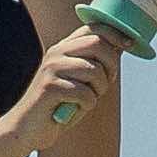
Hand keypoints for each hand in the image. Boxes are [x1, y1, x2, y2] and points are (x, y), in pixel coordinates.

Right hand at [16, 23, 117, 138]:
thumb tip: (122, 45)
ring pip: (94, 70)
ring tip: (87, 99)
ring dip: (99, 90)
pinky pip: (85, 93)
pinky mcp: (49, 87)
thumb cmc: (58, 106)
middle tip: (105, 83)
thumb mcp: (79, 80)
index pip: (94, 28)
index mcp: (64, 48)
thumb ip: (95, 62)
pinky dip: (87, 104)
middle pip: (98, 44)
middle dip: (111, 65)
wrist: (27, 129)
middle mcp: (56, 53)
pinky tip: (75, 108)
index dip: (116, 33)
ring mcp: (51, 69)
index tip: (130, 44)